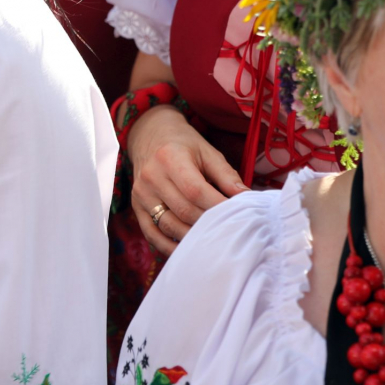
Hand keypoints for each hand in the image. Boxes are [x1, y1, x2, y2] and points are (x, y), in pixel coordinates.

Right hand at [126, 104, 247, 254]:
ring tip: (214, 241)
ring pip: (169, 225)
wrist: (149, 135)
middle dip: (209, 223)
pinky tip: (187, 249)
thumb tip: (248, 198)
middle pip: (184, 210)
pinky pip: (152, 234)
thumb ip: (227, 176)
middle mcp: (151, 176)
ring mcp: (141, 194)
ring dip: (193, 237)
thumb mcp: (207, 152)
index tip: (238, 216)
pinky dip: (169, 246)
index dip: (218, 206)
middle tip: (230, 231)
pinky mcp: (136, 207)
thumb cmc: (184, 144)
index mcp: (170, 157)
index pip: (195, 190)